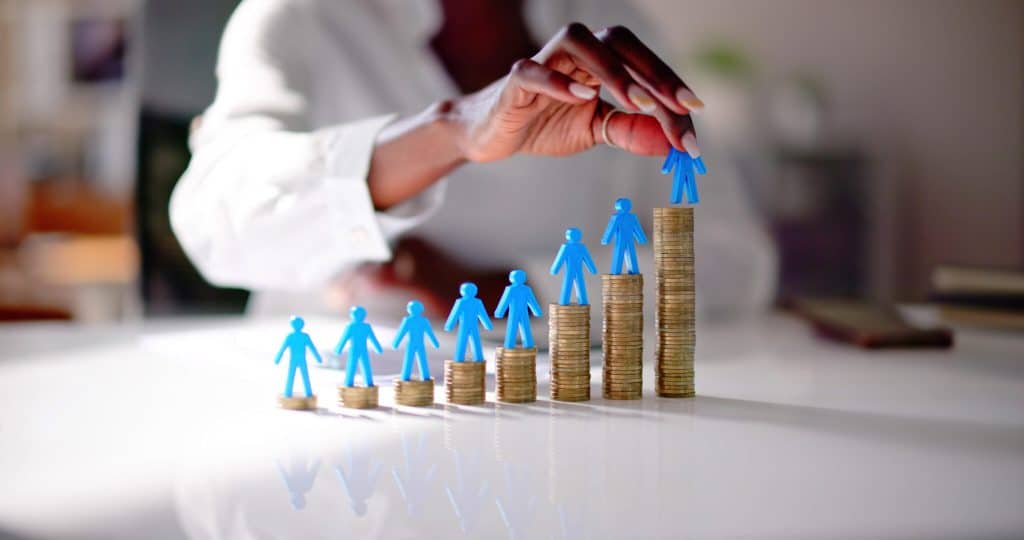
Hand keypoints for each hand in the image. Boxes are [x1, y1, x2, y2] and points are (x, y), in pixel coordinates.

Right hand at [447, 23, 703, 161]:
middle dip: (653, 74)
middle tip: (680, 108)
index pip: (640, 62)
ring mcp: (544, 61)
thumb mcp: (594, 131)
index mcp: (598, 61)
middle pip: (618, 42)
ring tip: (639, 103)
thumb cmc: (544, 125)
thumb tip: (670, 143)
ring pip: (579, 43)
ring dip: (614, 71)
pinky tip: (584, 96)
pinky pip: (534, 71)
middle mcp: (574, 52)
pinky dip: (558, 80)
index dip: (670, 85)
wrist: (492, 137)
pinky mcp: (515, 81)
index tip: (694, 114)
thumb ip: (629, 132)